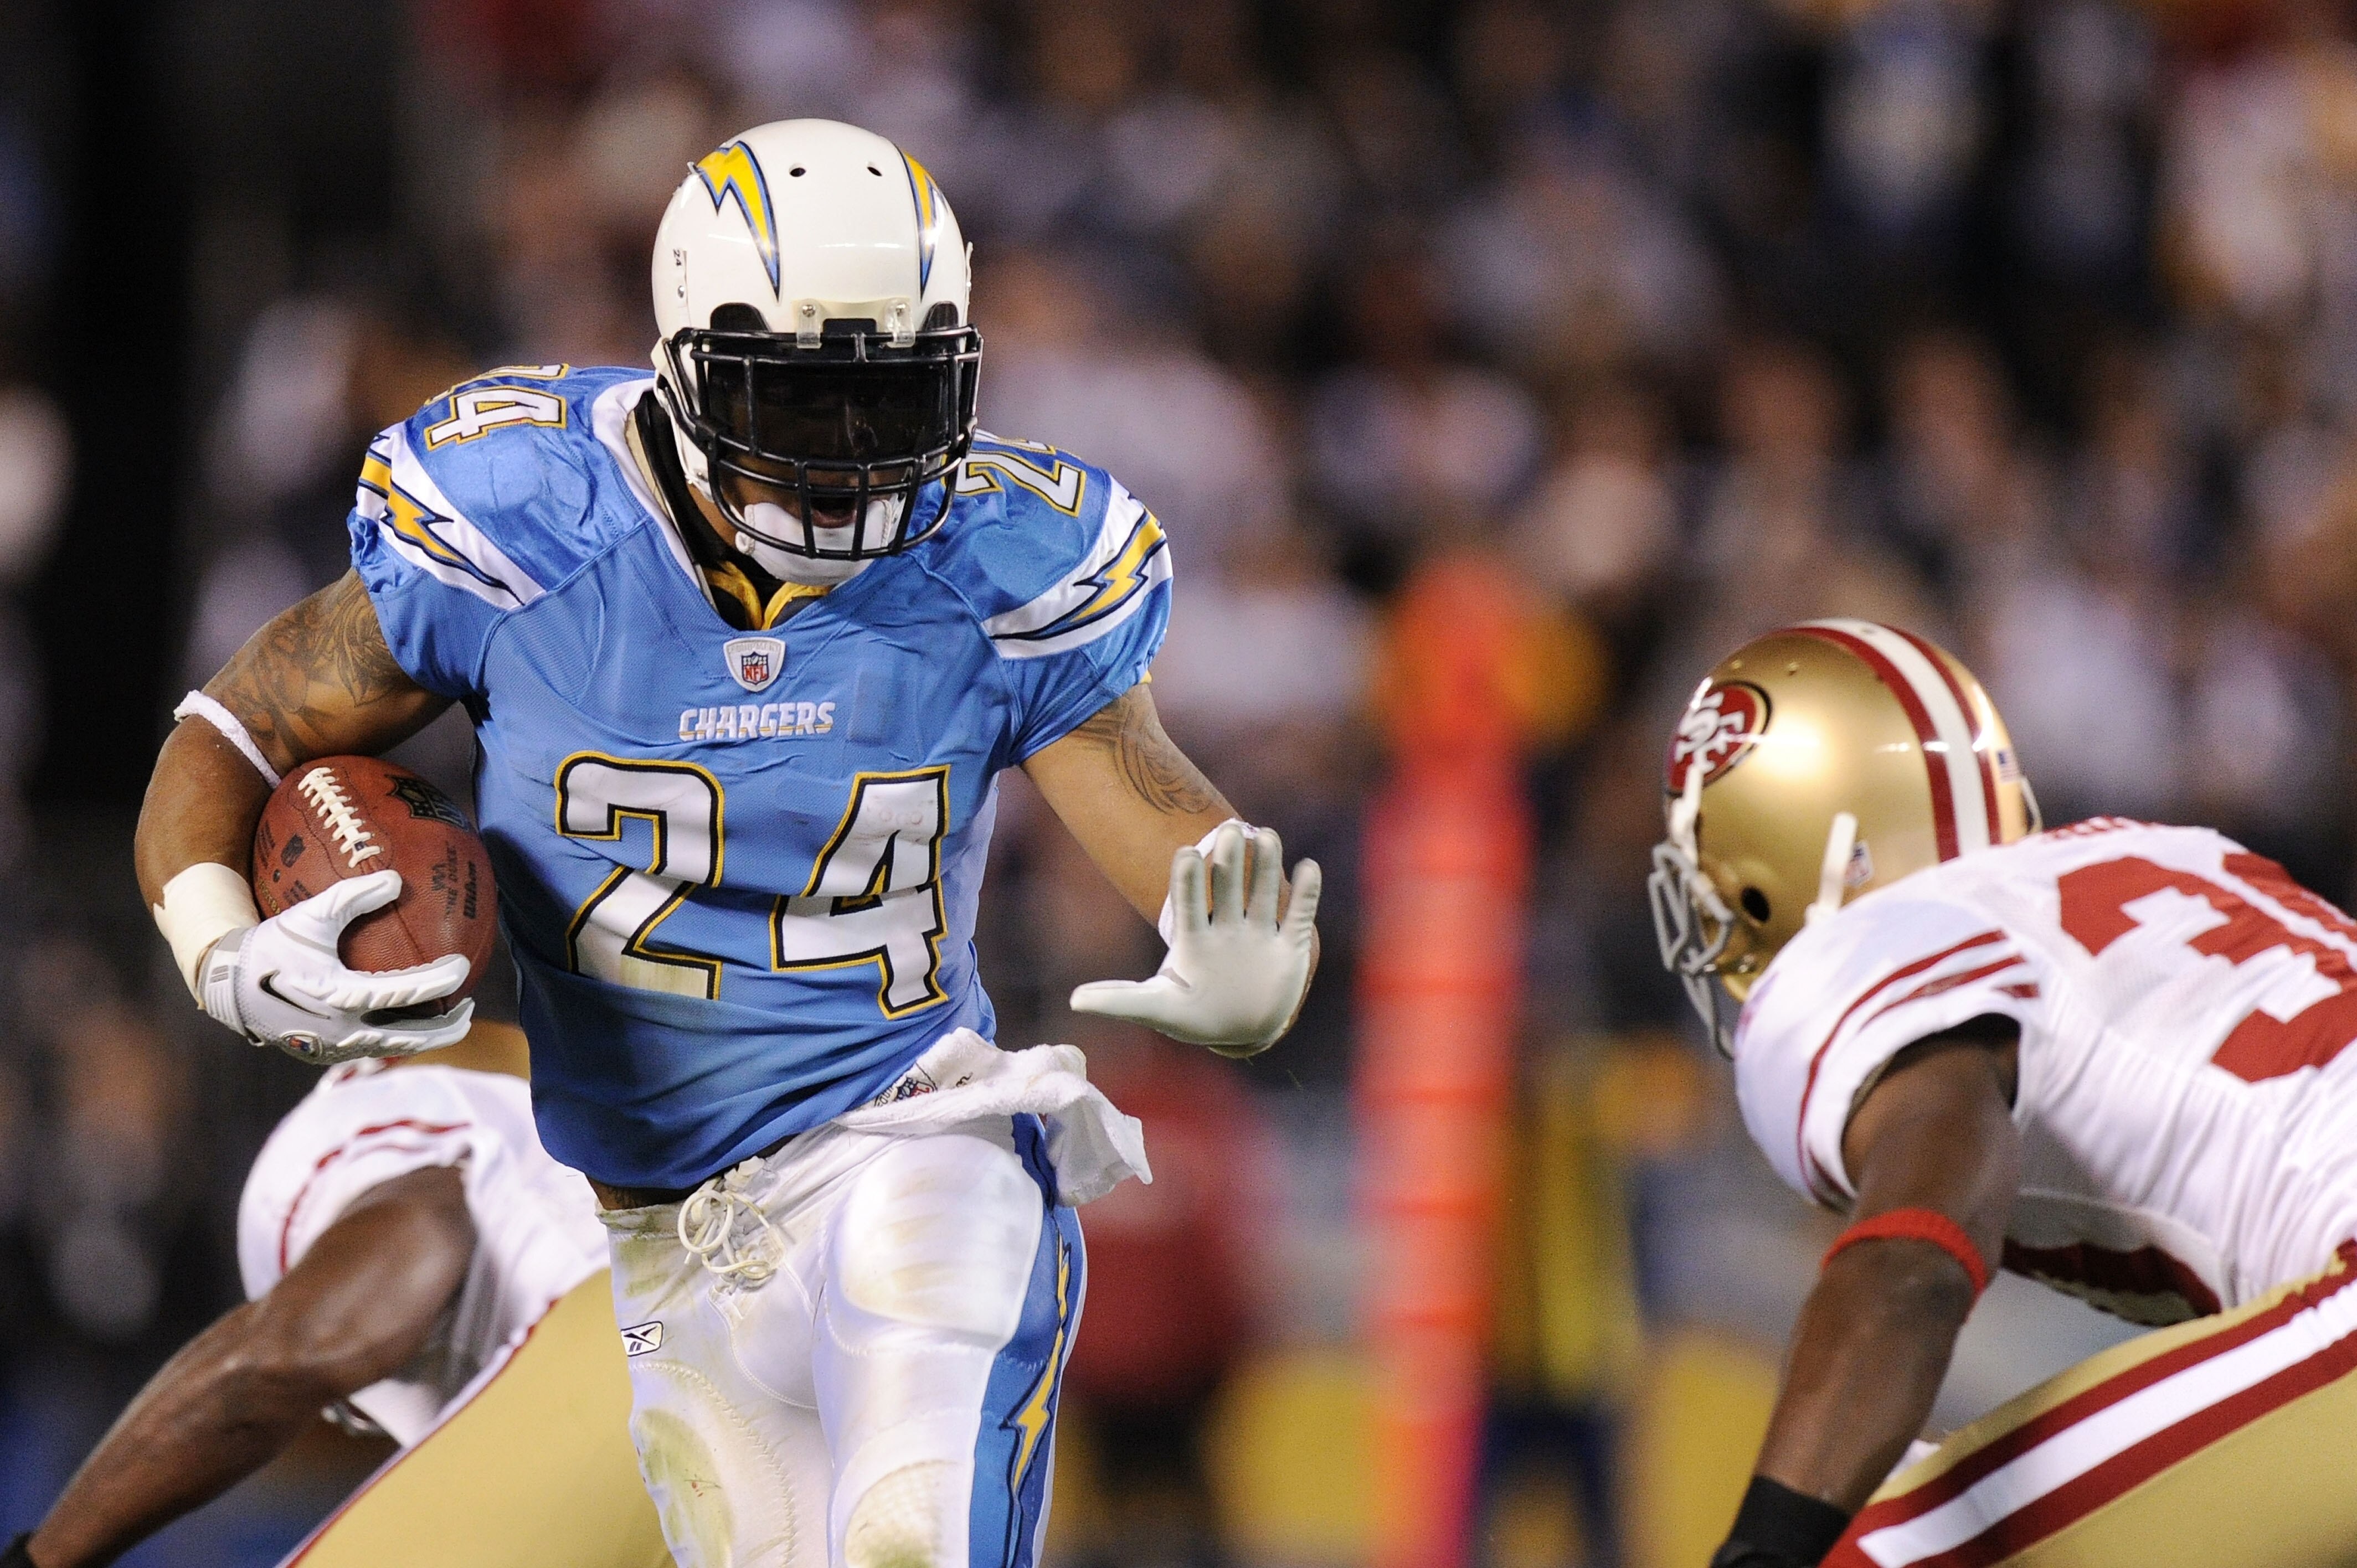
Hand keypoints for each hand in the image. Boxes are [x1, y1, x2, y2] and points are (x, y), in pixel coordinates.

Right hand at [195, 870, 472, 1063]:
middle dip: (445, 1027)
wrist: (230, 987)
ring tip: (455, 1018)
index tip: (462, 965)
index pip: (401, 994)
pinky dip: (403, 1040)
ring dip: (429, 1037)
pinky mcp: (328, 1056)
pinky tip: (420, 1023)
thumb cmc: (273, 946)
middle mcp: (339, 1030)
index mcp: (336, 996)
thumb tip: (397, 880)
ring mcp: (334, 1049)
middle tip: (470, 1006)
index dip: (436, 982)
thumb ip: (351, 896)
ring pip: (395, 1049)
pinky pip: (377, 1051)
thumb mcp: (309, 916)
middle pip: (408, 1038)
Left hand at [1070, 823, 1320, 1056]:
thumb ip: (1120, 1001)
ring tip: (1266, 835)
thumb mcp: (1158, 1008)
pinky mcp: (1289, 945)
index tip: (1185, 853)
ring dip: (1266, 866)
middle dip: (1228, 861)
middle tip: (1229, 830)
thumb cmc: (1195, 1017)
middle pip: (1227, 888)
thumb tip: (1073, 1000)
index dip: (1187, 879)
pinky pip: (1299, 914)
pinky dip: (1306, 893)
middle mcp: (1227, 927)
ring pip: (1263, 892)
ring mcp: (1259, 933)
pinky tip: (1307, 868)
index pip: (1188, 902)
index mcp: (1194, 939)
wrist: (1241, 1030)